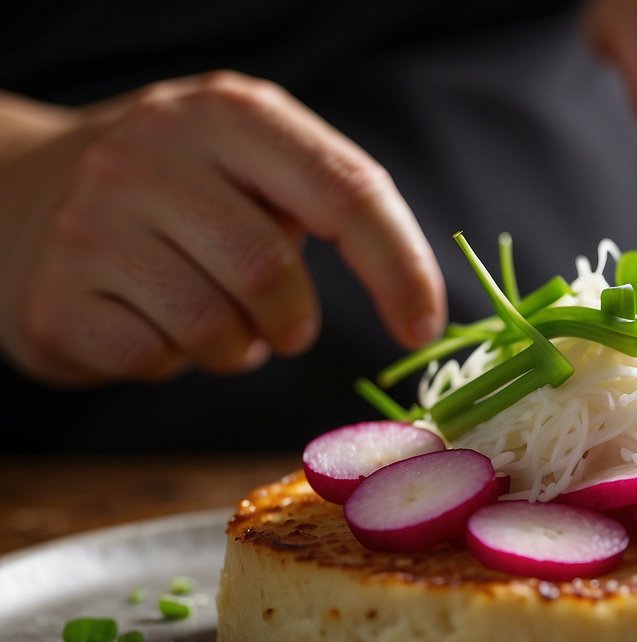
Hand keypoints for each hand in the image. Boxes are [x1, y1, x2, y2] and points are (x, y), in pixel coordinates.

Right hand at [0, 72, 445, 386]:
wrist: (16, 197)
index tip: (422, 328)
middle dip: (292, 319)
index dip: (399, 268)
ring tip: (207, 313)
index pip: (348, 190)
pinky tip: (147, 319)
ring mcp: (92, 223)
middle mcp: (153, 151)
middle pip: (273, 272)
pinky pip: (159, 360)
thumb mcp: (248, 161)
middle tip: (278, 321)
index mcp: (230, 112)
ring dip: (237, 346)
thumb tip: (413, 299)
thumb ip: (325, 200)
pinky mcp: (57, 299)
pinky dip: (175, 359)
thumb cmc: (177, 192)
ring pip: (218, 329)